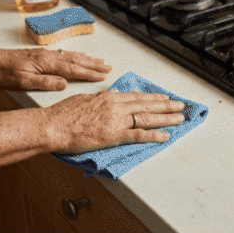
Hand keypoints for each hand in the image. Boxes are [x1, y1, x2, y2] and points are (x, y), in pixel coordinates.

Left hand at [0, 47, 110, 90]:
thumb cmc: (4, 73)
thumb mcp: (23, 82)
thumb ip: (45, 82)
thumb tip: (64, 83)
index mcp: (46, 64)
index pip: (73, 69)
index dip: (89, 73)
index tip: (103, 76)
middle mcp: (48, 57)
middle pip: (76, 60)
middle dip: (94, 65)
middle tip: (109, 68)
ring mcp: (46, 54)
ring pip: (72, 56)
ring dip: (88, 59)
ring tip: (100, 62)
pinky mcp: (42, 55)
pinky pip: (65, 54)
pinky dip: (76, 56)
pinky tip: (80, 57)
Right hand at [43, 90, 185, 153]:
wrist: (52, 126)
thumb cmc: (63, 115)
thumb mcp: (83, 100)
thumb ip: (99, 101)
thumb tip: (107, 100)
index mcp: (108, 97)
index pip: (136, 96)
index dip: (152, 98)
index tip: (164, 98)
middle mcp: (115, 106)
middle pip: (146, 105)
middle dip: (166, 105)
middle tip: (181, 105)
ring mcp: (116, 120)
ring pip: (147, 118)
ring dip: (166, 118)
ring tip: (180, 118)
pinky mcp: (114, 135)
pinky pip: (139, 135)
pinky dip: (154, 136)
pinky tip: (166, 136)